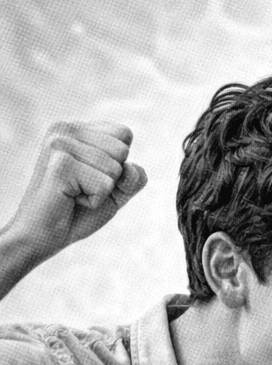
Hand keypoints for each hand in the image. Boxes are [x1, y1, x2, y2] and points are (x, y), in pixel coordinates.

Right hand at [1, 122, 147, 270]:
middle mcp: (63, 129)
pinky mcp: (60, 164)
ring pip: (115, 169)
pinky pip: (105, 185)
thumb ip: (134, 176)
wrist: (44, 235)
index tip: (91, 176)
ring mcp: (59, 144)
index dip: (119, 164)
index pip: (124, 133)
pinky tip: (69, 199)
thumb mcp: (117, 191)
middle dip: (111, 178)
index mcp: (75, 128)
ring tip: (73, 193)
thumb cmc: (78, 210)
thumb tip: (130, 168)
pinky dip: (94, 201)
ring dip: (101, 191)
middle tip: (80, 187)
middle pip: (122, 150)